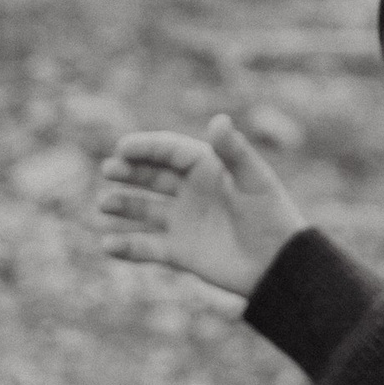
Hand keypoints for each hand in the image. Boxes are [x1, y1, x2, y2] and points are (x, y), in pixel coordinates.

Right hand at [96, 116, 306, 299]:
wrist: (278, 265)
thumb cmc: (271, 216)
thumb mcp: (254, 180)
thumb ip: (233, 151)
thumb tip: (218, 119)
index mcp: (207, 168)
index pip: (169, 151)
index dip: (145, 147)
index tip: (122, 148)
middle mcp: (190, 192)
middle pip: (151, 176)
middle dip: (128, 172)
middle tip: (109, 171)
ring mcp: (183, 222)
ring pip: (143, 209)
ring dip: (123, 205)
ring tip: (104, 204)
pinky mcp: (179, 252)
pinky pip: (146, 247)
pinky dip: (126, 247)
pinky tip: (108, 245)